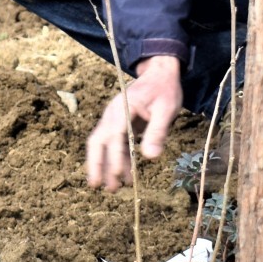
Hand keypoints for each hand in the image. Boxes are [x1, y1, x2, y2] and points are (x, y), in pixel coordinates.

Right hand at [87, 55, 180, 189]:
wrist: (160, 73)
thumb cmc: (164, 89)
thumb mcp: (166, 109)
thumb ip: (158, 131)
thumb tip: (151, 157)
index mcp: (123, 107)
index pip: (114, 134)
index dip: (113, 156)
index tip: (117, 175)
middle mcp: (112, 114)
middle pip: (97, 141)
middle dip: (96, 164)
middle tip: (97, 186)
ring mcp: (113, 119)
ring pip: (102, 145)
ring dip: (106, 166)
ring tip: (113, 188)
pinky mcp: (119, 125)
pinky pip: (113, 144)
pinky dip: (116, 159)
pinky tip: (123, 174)